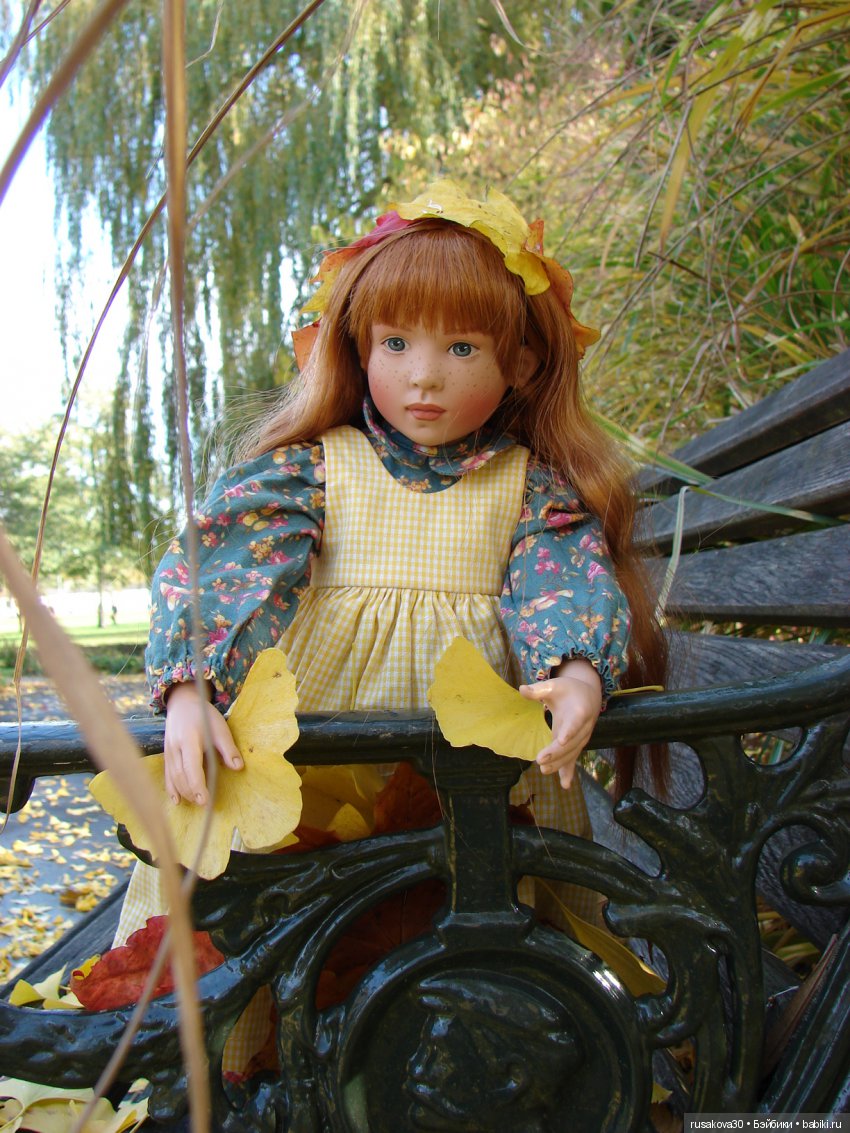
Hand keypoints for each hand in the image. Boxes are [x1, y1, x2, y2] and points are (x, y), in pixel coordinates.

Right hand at [163, 680, 243, 805]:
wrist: (182, 704)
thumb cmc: (204, 716)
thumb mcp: (220, 728)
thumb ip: (228, 748)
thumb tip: (239, 767)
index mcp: (189, 740)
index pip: (191, 767)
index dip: (197, 785)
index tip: (205, 800)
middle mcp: (175, 747)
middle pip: (181, 775)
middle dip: (191, 791)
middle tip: (204, 804)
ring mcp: (168, 752)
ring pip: (173, 777)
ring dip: (184, 792)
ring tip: (196, 802)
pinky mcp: (166, 755)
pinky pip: (167, 775)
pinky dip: (171, 789)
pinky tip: (177, 801)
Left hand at [519, 659, 602, 788]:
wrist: (589, 696)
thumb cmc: (569, 690)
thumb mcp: (555, 685)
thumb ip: (539, 689)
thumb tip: (521, 689)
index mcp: (579, 711)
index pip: (574, 723)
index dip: (569, 732)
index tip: (561, 740)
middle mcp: (584, 728)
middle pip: (571, 743)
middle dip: (556, 752)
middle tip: (540, 760)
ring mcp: (581, 739)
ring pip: (571, 753)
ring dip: (559, 764)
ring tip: (544, 770)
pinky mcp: (576, 745)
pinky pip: (573, 760)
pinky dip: (569, 772)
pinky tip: (565, 786)